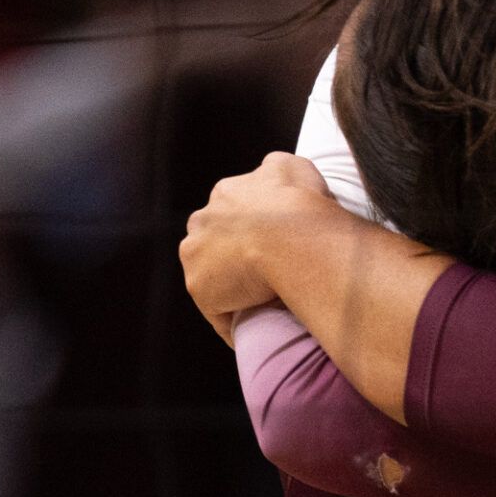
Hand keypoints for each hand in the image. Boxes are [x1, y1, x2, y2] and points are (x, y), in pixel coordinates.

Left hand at [181, 151, 362, 341]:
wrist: (291, 236)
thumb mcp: (294, 167)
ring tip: (261, 305)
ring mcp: (196, 254)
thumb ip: (278, 169)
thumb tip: (272, 175)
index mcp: (227, 193)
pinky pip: (218, 310)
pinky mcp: (200, 288)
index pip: (233, 213)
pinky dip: (234, 319)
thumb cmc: (299, 203)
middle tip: (269, 276)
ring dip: (231, 287)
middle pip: (215, 242)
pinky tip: (255, 329)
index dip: (253, 229)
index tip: (274, 245)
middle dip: (234, 256)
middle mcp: (203, 219)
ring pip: (211, 275)